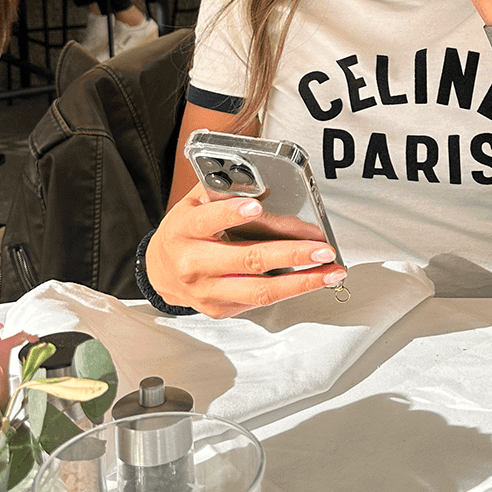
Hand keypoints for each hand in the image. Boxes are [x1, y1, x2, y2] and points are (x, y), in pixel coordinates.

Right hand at [146, 182, 344, 317]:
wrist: (160, 271)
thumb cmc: (186, 230)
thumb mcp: (195, 202)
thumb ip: (224, 191)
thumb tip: (266, 182)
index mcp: (185, 229)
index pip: (208, 219)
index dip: (232, 213)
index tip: (256, 206)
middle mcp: (194, 263)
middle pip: (247, 259)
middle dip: (292, 254)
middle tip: (322, 248)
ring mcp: (207, 291)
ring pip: (260, 290)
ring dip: (301, 282)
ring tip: (331, 270)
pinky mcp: (220, 310)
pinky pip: (260, 301)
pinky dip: (291, 290)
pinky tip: (314, 280)